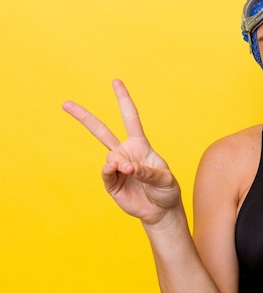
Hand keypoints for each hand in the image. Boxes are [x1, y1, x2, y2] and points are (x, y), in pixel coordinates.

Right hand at [62, 79, 181, 225]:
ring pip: (109, 157)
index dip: (123, 100)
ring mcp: (117, 168)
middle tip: (65, 104)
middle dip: (84, 117)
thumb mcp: (165, 178)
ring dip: (120, 163)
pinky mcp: (112, 184)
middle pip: (102, 131)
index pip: (130, 118)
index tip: (115, 82)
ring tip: (131, 171)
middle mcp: (125, 153)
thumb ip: (147, 171)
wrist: (161, 211)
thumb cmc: (166, 190)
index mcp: (140, 145)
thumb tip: (125, 167)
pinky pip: (106, 174)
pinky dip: (111, 171)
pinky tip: (118, 170)